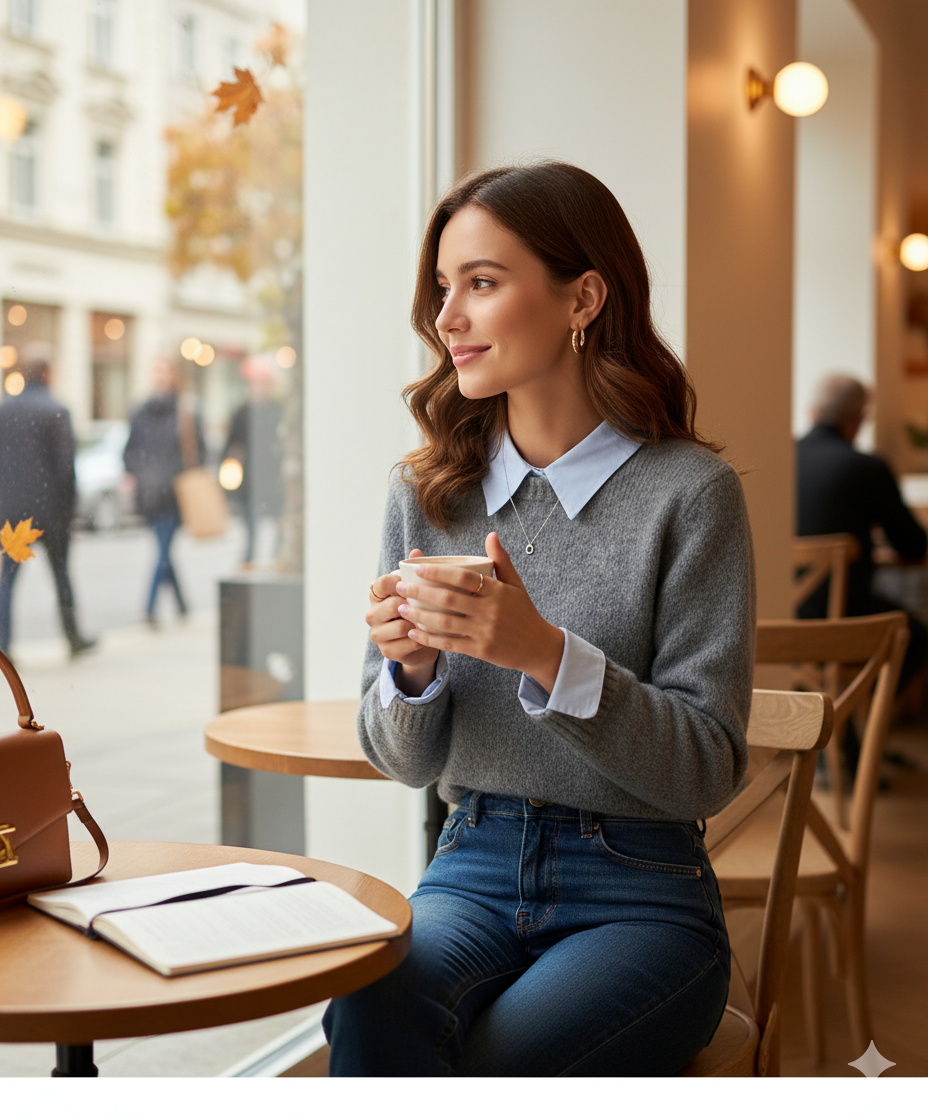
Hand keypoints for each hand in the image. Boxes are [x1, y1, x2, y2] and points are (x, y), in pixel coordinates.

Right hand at [367, 548, 439, 694]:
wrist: (422, 643)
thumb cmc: (418, 610)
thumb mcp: (417, 591)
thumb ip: (415, 572)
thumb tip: (417, 551)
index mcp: (376, 595)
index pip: (381, 584)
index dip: (397, 582)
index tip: (414, 583)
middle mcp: (372, 614)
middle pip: (391, 605)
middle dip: (412, 605)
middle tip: (431, 603)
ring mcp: (378, 635)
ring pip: (401, 626)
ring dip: (419, 623)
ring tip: (434, 619)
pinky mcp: (387, 652)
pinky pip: (408, 643)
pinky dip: (423, 639)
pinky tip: (432, 634)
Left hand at [396, 532, 564, 692]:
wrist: (538, 646)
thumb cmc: (523, 611)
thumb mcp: (516, 584)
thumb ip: (501, 560)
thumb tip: (491, 535)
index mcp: (497, 591)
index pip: (462, 578)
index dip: (438, 572)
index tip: (417, 569)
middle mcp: (489, 611)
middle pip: (448, 600)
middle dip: (419, 593)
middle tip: (400, 587)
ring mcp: (484, 632)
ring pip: (445, 623)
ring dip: (419, 616)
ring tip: (402, 608)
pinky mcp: (480, 650)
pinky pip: (450, 644)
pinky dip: (429, 639)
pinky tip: (413, 633)